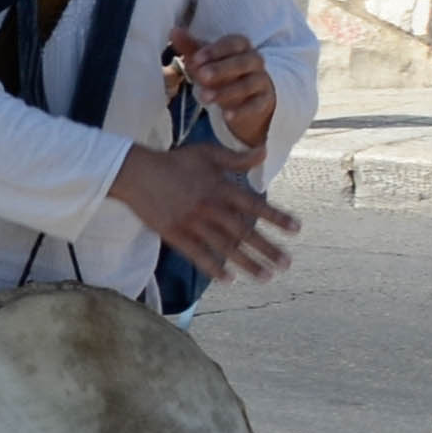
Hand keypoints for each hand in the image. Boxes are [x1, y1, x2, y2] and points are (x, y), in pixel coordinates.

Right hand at [110, 143, 299, 280]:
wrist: (136, 173)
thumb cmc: (173, 161)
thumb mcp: (207, 153)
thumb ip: (237, 158)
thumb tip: (265, 152)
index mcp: (220, 188)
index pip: (254, 205)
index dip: (276, 217)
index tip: (296, 229)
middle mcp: (209, 208)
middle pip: (243, 232)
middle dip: (266, 249)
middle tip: (286, 264)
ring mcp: (192, 223)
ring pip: (224, 247)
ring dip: (246, 263)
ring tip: (265, 277)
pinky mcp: (175, 234)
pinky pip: (197, 254)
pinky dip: (212, 268)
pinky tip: (228, 280)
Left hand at [168, 26, 277, 155]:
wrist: (246, 100)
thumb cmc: (222, 73)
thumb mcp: (205, 61)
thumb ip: (190, 47)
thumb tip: (174, 31)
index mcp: (241, 47)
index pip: (233, 43)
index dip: (215, 50)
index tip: (196, 59)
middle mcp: (255, 61)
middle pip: (242, 62)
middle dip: (221, 69)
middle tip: (201, 76)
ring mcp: (261, 81)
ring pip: (248, 84)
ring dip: (226, 91)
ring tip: (204, 98)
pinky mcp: (264, 101)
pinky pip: (256, 105)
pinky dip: (242, 110)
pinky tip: (227, 116)